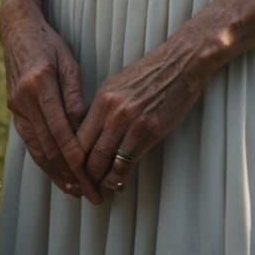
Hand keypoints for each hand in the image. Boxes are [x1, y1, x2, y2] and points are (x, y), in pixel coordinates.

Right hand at [0, 1, 100, 203]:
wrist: (16, 29)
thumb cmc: (48, 42)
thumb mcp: (68, 62)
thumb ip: (75, 95)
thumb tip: (83, 127)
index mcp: (39, 84)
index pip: (60, 130)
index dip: (75, 158)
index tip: (91, 177)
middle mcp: (24, 99)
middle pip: (48, 147)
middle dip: (69, 174)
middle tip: (89, 193)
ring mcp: (15, 106)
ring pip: (36, 148)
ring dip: (55, 173)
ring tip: (75, 190)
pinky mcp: (13, 109)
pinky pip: (29, 141)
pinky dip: (43, 160)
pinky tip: (57, 172)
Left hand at [74, 34, 210, 200]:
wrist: (182, 62)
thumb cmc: (153, 73)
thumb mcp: (119, 85)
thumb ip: (103, 109)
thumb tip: (92, 135)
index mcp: (102, 98)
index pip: (76, 135)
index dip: (71, 159)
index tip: (72, 171)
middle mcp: (111, 110)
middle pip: (85, 152)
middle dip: (82, 176)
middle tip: (83, 189)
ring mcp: (130, 121)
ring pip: (103, 161)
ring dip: (100, 182)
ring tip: (100, 192)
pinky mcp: (149, 131)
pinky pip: (127, 162)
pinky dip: (120, 177)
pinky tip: (119, 183)